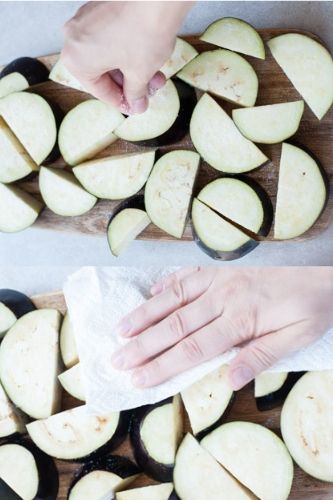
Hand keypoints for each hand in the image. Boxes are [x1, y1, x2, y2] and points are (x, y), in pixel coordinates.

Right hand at [62, 1, 191, 113]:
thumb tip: (136, 105)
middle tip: (149, 91)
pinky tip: (148, 57)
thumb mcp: (140, 74)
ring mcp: (85, 19)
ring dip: (132, 68)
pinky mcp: (100, 6)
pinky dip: (127, 49)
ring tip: (155, 76)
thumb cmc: (143, 34)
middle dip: (130, 84)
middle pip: (102, 71)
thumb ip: (135, 94)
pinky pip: (110, 36)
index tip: (134, 106)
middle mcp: (73, 38)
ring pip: (108, 54)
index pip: (98, 90)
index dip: (121, 102)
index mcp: (76, 60)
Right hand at [111, 267, 332, 389]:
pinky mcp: (222, 264)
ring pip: (174, 298)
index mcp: (241, 320)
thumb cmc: (312, 303)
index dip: (162, 366)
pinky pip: (188, 273)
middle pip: (175, 326)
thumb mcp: (298, 336)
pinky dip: (168, 283)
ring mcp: (220, 277)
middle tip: (116, 359)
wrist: (322, 261)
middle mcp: (223, 298)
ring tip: (120, 330)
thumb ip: (262, 356)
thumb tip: (229, 380)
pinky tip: (151, 292)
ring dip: (145, 314)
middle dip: (143, 346)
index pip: (193, 349)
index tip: (137, 379)